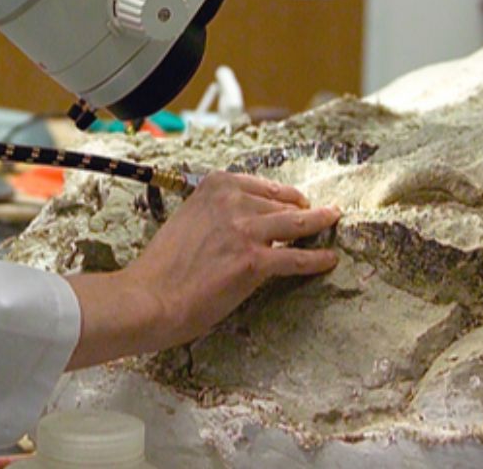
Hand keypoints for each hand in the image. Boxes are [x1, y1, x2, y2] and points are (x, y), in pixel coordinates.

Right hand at [65, 173, 338, 369]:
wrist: (149, 296)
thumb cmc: (162, 266)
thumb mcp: (187, 219)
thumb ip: (215, 212)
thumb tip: (242, 221)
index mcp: (214, 186)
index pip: (262, 185)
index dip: (284, 194)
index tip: (296, 198)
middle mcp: (232, 201)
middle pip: (282, 203)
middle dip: (303, 209)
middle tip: (320, 214)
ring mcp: (245, 230)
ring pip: (296, 224)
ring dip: (318, 224)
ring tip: (332, 224)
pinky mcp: (254, 262)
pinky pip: (296, 258)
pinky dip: (316, 259)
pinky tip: (329, 259)